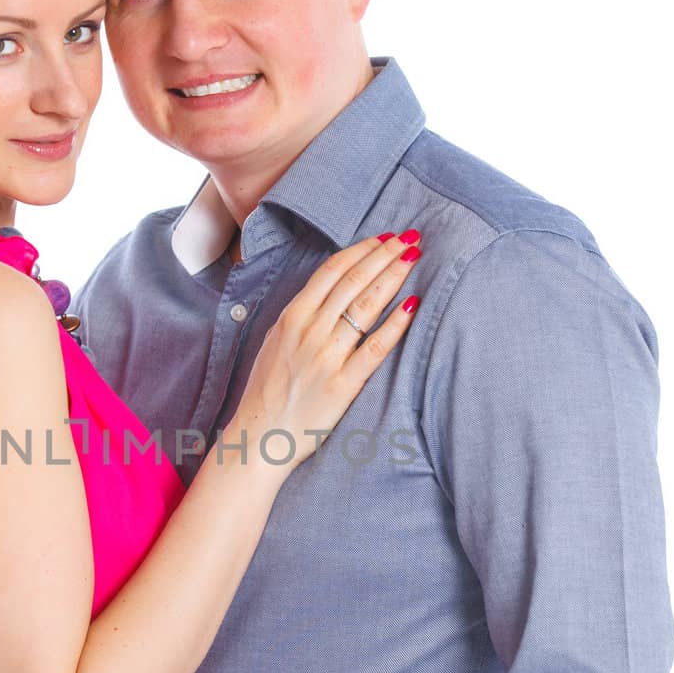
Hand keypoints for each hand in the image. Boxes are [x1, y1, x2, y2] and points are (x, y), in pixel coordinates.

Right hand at [233, 231, 419, 467]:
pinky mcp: (343, 384)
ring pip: (366, 306)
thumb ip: (301, 315)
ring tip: (413, 257)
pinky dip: (395, 324)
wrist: (259, 435)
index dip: (362, 249)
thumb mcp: (275, 340)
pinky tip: (412, 306)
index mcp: (292, 316)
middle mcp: (309, 331)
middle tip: (409, 237)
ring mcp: (327, 357)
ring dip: (393, 277)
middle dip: (385, 254)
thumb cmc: (268, 390)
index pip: (332, 270)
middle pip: (354, 281)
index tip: (383, 238)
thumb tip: (330, 290)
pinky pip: (375, 348)